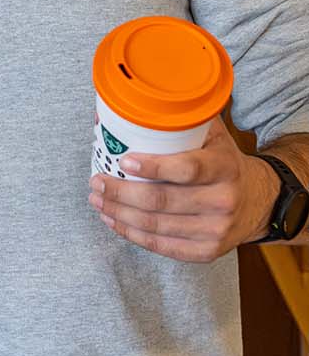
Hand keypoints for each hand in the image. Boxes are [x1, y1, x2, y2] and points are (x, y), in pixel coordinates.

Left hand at [88, 117, 277, 261]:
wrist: (259, 199)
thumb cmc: (223, 162)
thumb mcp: (212, 134)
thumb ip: (179, 118)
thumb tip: (130, 104)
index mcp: (224, 166)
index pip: (187, 169)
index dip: (152, 167)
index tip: (123, 162)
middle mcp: (223, 200)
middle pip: (161, 201)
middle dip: (120, 192)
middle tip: (97, 182)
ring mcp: (216, 229)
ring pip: (155, 225)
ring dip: (119, 213)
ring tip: (97, 199)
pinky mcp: (207, 251)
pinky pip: (162, 246)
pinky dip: (132, 234)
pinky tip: (114, 220)